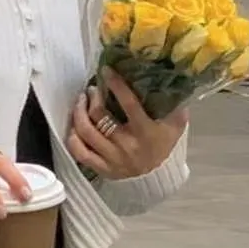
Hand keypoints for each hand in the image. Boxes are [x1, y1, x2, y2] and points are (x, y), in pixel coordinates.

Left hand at [67, 70, 186, 180]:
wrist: (157, 176)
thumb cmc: (163, 144)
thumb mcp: (175, 124)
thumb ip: (174, 103)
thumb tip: (171, 78)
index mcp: (145, 131)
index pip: (128, 103)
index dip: (115, 84)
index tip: (105, 71)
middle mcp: (126, 145)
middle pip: (99, 117)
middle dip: (91, 98)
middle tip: (90, 90)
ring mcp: (112, 159)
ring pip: (85, 133)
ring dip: (79, 113)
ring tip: (80, 103)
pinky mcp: (102, 169)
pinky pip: (80, 154)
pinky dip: (73, 139)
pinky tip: (74, 127)